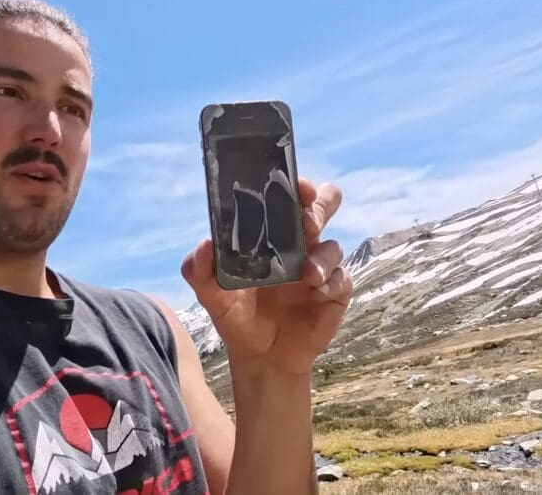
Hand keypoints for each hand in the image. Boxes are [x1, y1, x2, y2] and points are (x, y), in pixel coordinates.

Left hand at [181, 178, 349, 376]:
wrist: (259, 356)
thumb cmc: (235, 315)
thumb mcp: (211, 294)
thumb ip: (198, 270)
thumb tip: (204, 245)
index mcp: (271, 232)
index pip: (290, 196)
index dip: (297, 184)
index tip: (295, 184)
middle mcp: (300, 243)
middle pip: (325, 205)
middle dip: (318, 206)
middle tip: (305, 223)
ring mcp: (320, 267)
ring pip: (334, 245)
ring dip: (321, 256)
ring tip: (305, 275)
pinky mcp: (334, 292)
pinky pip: (343, 278)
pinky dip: (331, 282)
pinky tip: (315, 293)